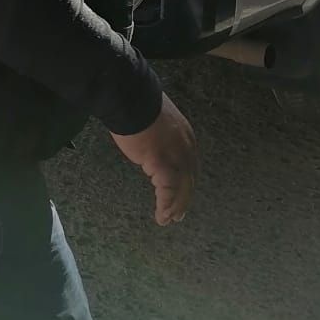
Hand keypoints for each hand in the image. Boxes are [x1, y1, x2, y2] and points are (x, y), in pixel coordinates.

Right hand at [110, 93, 198, 225]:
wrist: (131, 99)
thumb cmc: (137, 105)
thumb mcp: (156, 120)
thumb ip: (159, 135)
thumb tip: (151, 141)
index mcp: (185, 137)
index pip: (189, 166)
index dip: (186, 182)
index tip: (181, 195)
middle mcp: (186, 148)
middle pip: (188, 180)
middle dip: (183, 199)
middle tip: (177, 215)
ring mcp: (176, 156)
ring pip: (181, 189)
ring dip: (174, 206)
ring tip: (167, 219)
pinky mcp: (163, 164)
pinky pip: (168, 191)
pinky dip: (165, 205)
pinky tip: (161, 215)